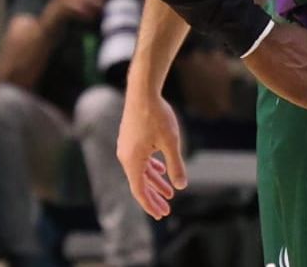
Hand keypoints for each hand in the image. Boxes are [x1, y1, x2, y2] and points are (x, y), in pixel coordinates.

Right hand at [118, 92, 186, 219]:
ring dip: (154, 182)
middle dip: (153, 197)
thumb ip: (175, 165)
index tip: (161, 214)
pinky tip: (160, 170)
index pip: (139, 190)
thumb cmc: (157, 116)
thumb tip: (181, 186)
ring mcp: (126, 147)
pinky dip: (150, 168)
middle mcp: (125, 156)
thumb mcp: (171, 142)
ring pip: (141, 171)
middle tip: (166, 210)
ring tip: (169, 193)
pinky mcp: (129, 139)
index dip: (150, 204)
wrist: (143, 92)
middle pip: (139, 183)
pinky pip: (139, 160)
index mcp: (132, 161)